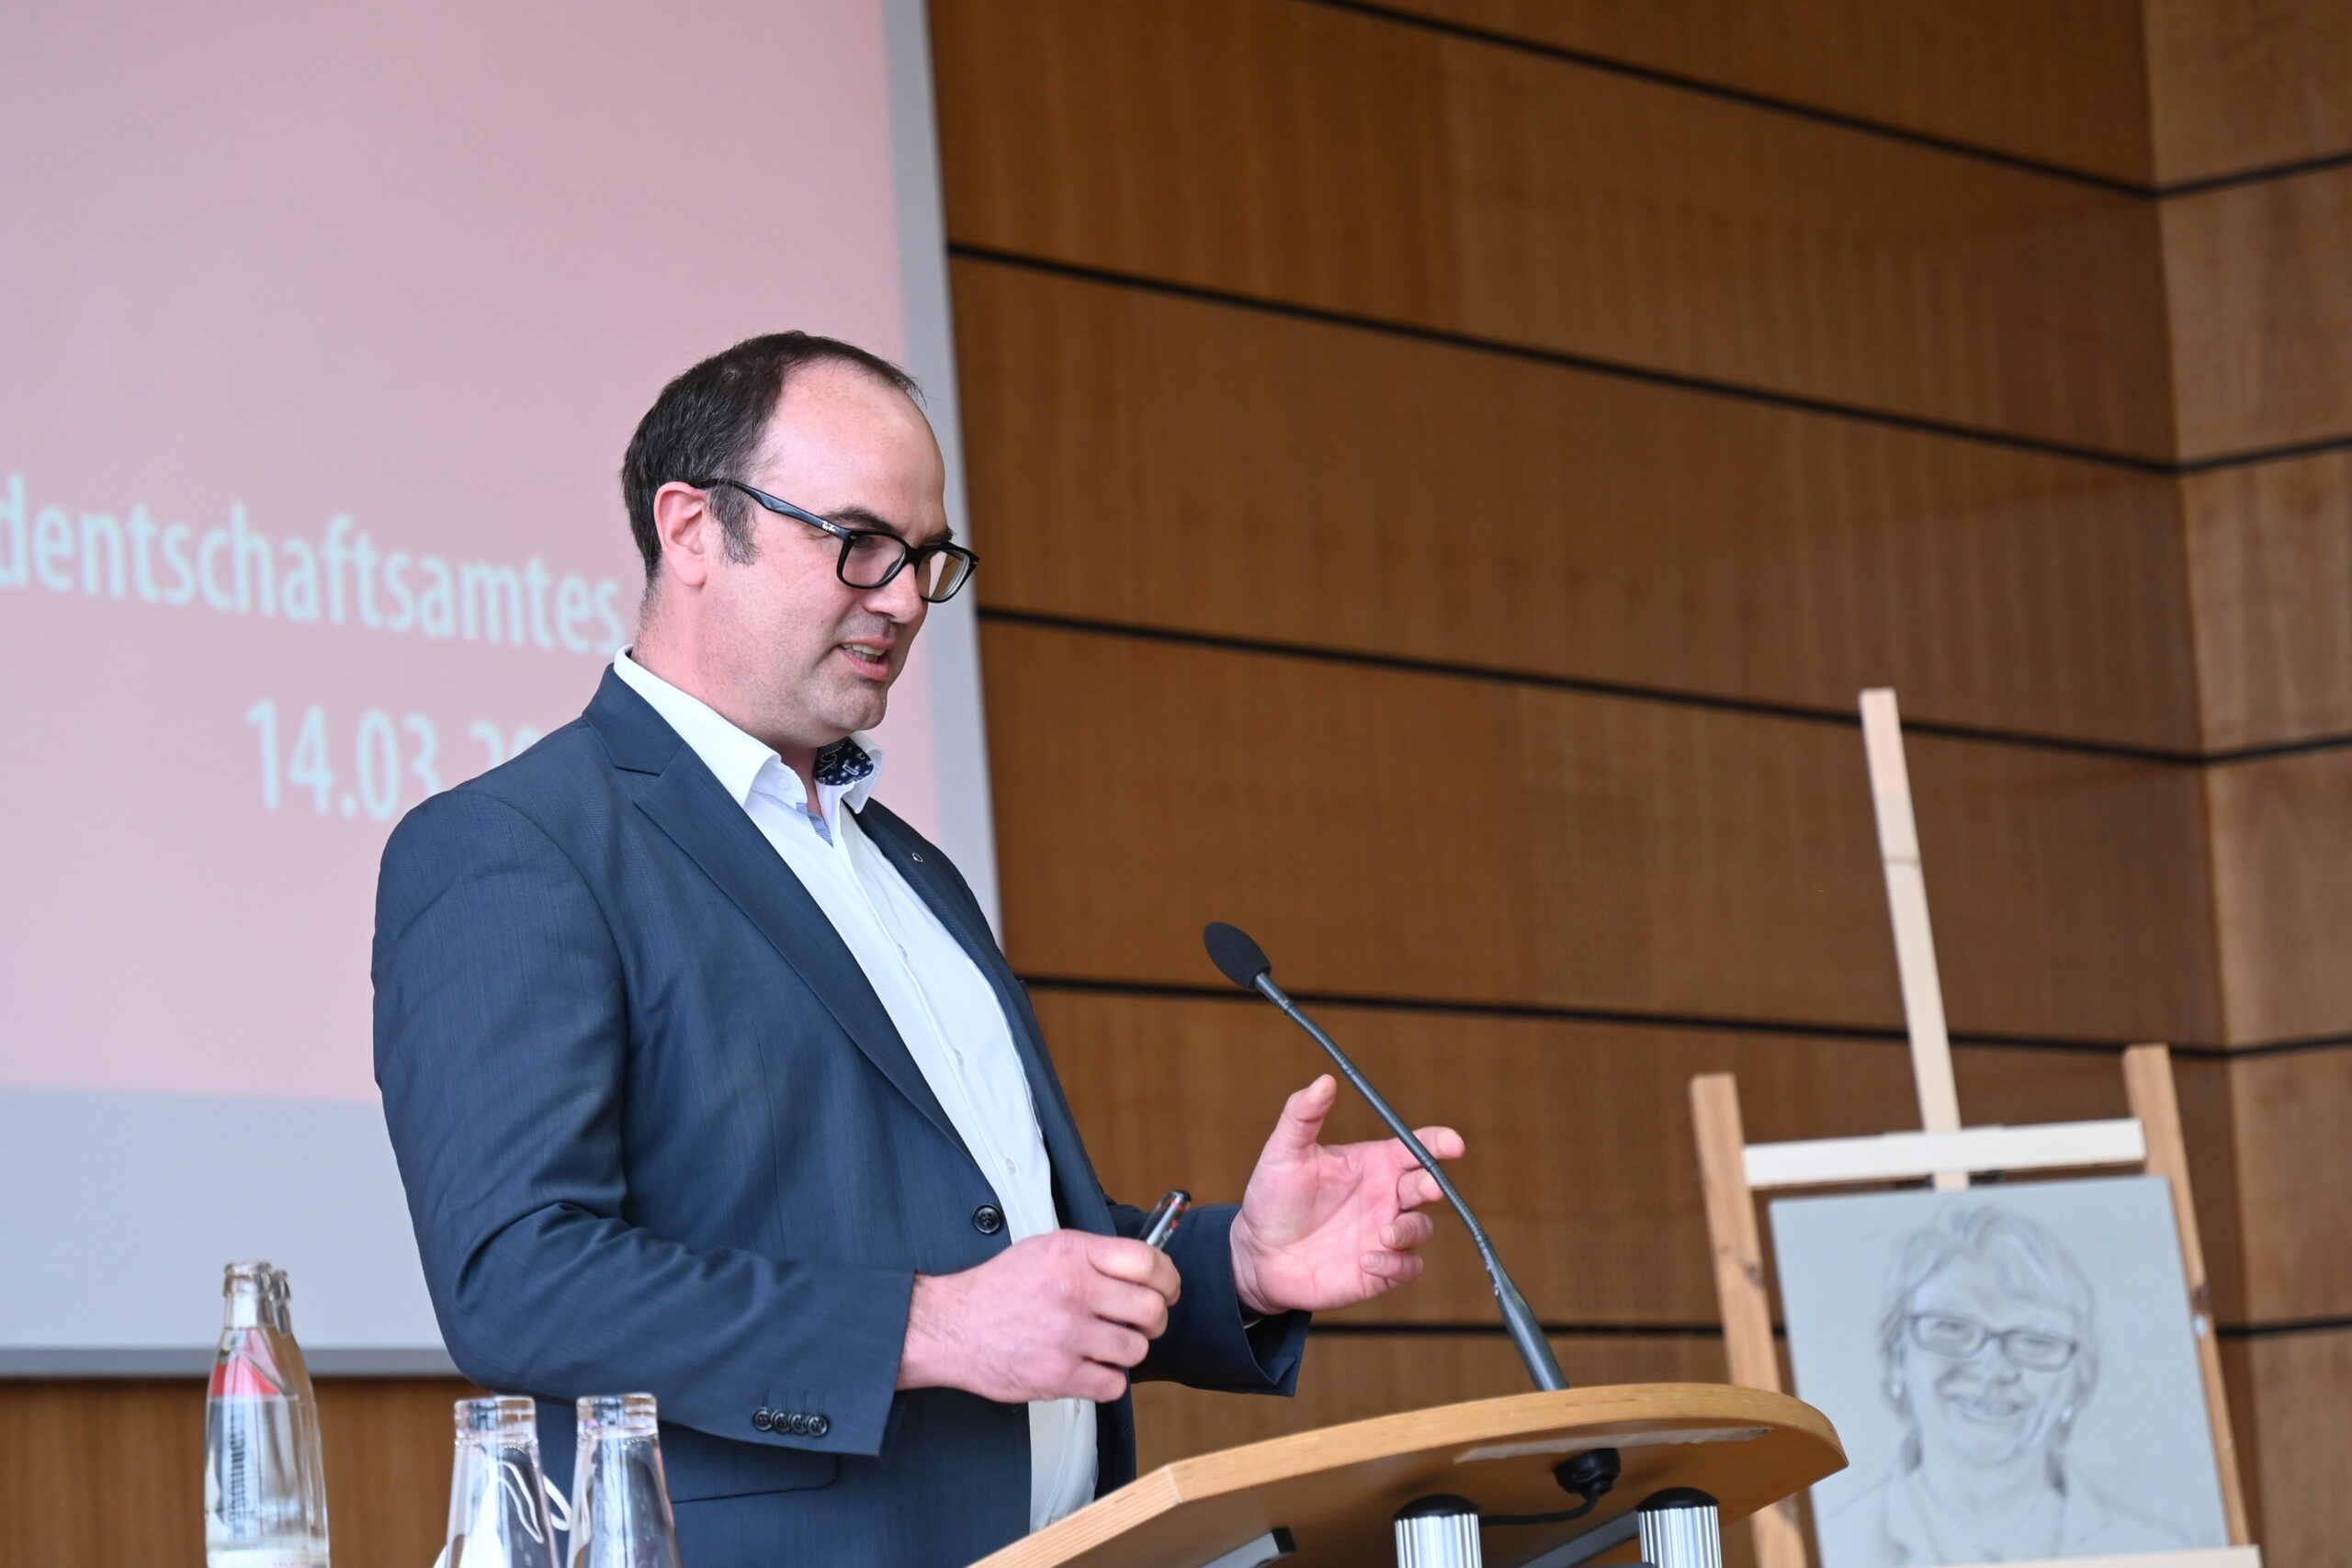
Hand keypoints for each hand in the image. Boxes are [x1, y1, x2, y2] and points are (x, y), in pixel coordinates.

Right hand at [897, 1229, 1180, 1403]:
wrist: (949, 1326)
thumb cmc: (996, 1289)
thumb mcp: (1044, 1249)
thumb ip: (1093, 1256)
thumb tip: (1145, 1268)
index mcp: (1072, 1254)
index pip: (1148, 1261)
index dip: (1167, 1279)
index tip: (1167, 1289)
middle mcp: (1073, 1290)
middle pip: (1151, 1309)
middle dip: (1153, 1320)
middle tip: (1140, 1322)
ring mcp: (1067, 1335)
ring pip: (1136, 1350)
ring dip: (1126, 1351)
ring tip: (1105, 1345)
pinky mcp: (1059, 1375)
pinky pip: (1113, 1385)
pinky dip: (1107, 1380)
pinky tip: (1089, 1367)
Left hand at [1229, 1074, 1461, 1315]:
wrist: (1258, 1253)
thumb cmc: (1274, 1197)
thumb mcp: (1285, 1151)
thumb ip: (1303, 1114)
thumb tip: (1324, 1080)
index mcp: (1374, 1164)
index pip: (1417, 1147)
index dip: (1439, 1143)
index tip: (1454, 1144)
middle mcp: (1386, 1197)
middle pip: (1427, 1186)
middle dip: (1432, 1185)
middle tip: (1425, 1187)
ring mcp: (1385, 1233)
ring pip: (1422, 1229)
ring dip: (1410, 1230)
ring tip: (1383, 1234)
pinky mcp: (1380, 1271)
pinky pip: (1407, 1267)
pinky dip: (1396, 1265)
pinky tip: (1366, 1261)